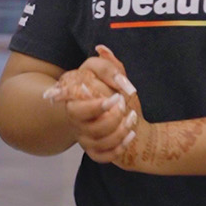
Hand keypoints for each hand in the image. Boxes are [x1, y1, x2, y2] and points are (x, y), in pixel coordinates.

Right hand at [60, 47, 142, 163]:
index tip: (116, 98)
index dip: (94, 104)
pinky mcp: (93, 150)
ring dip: (119, 130)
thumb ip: (108, 64)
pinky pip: (101, 156)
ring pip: (95, 140)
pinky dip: (118, 148)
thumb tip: (102, 49)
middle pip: (83, 122)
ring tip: (132, 118)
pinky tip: (130, 135)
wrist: (126, 117)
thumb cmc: (115, 93)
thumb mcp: (111, 75)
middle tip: (124, 105)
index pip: (73, 101)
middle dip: (109, 117)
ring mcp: (82, 135)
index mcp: (74, 96)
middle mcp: (74, 117)